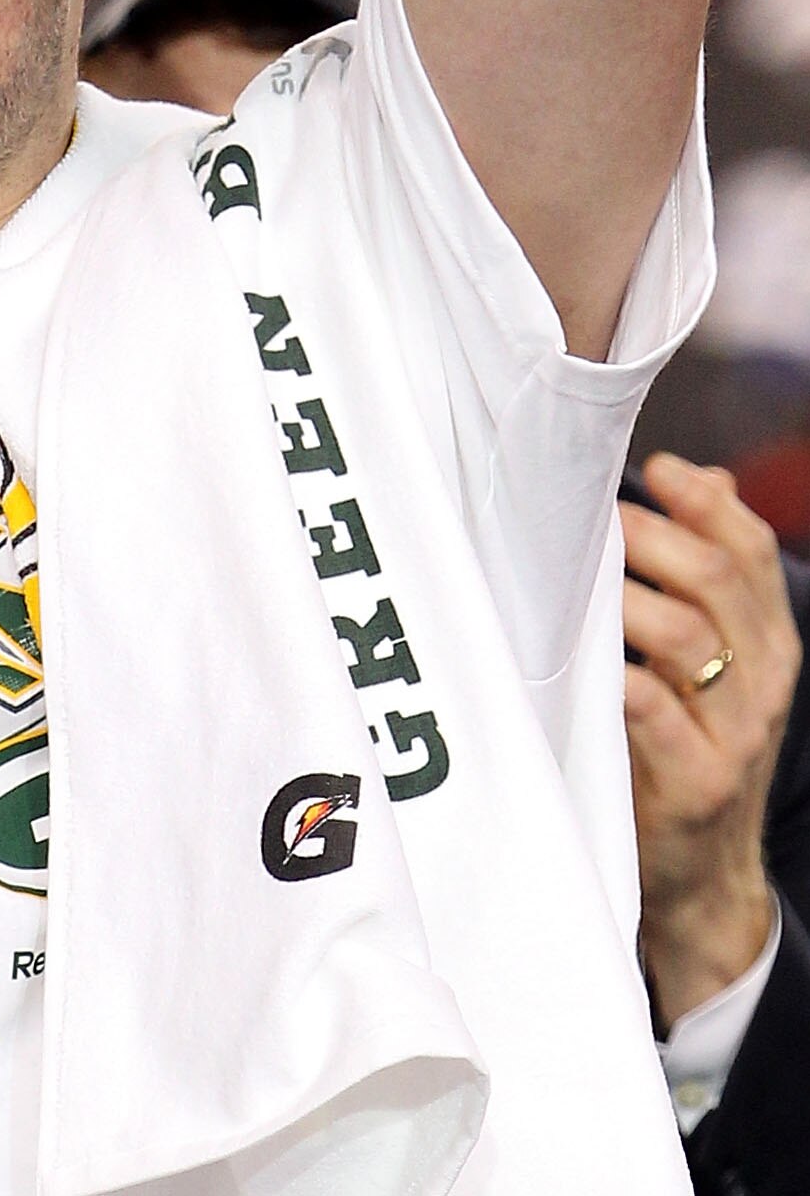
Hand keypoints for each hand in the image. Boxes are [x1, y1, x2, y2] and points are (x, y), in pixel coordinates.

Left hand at [623, 451, 798, 1029]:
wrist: (706, 878)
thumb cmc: (693, 745)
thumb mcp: (721, 664)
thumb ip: (711, 575)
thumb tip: (706, 476)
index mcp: (770, 642)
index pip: (750, 548)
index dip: (704, 499)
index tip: (652, 466)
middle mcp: (762, 682)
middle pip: (717, 578)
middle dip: (650, 534)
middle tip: (591, 516)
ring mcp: (734, 734)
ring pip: (684, 633)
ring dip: (622, 594)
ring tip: (574, 577)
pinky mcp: (694, 782)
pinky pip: (653, 708)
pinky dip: (617, 674)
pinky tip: (584, 656)